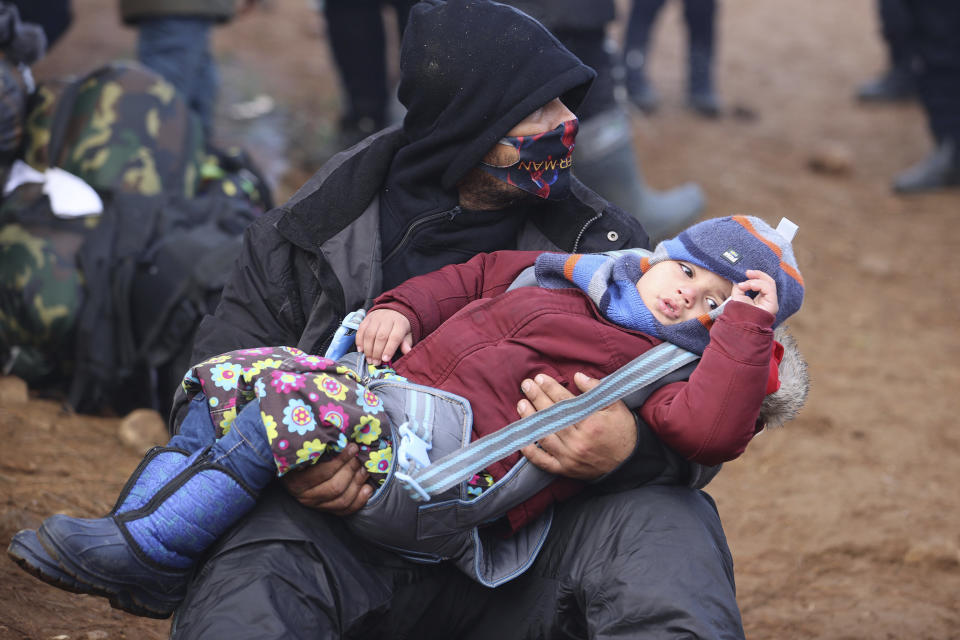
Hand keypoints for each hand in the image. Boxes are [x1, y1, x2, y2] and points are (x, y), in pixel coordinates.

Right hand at [281, 444, 372, 514]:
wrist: (293, 470)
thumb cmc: (302, 454)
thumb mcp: (304, 449)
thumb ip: (318, 446)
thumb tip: (342, 440)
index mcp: (296, 480)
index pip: (324, 473)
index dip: (341, 460)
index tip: (353, 447)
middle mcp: (304, 496)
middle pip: (336, 487)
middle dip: (351, 470)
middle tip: (359, 458)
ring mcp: (315, 505)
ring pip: (342, 500)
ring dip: (357, 483)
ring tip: (365, 470)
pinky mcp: (326, 510)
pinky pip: (345, 510)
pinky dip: (359, 500)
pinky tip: (367, 488)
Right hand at [356, 309, 412, 364]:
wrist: (393, 311)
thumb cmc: (399, 326)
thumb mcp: (407, 334)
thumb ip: (406, 343)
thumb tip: (407, 351)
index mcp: (399, 324)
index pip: (394, 337)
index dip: (389, 349)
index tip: (385, 359)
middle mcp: (387, 319)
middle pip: (381, 336)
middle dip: (377, 352)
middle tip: (375, 362)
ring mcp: (376, 318)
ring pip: (369, 334)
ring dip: (368, 349)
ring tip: (369, 359)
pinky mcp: (367, 318)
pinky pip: (361, 330)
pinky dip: (359, 341)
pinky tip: (361, 350)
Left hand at [517, 372, 636, 479]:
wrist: (631, 463)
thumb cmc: (623, 431)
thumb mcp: (616, 406)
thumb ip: (596, 390)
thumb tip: (577, 376)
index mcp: (591, 423)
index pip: (564, 402)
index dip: (550, 388)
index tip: (539, 378)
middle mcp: (578, 441)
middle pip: (551, 417)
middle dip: (536, 398)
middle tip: (526, 385)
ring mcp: (570, 457)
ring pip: (544, 436)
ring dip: (530, 420)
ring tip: (521, 404)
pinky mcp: (566, 470)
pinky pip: (543, 462)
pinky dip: (530, 451)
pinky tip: (522, 437)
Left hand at [731, 269, 778, 316]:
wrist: (738, 323)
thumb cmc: (738, 312)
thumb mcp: (738, 295)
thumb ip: (741, 286)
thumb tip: (741, 278)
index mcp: (762, 298)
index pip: (764, 283)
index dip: (756, 276)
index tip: (746, 272)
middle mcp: (769, 300)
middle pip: (769, 281)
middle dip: (758, 274)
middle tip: (748, 272)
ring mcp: (772, 302)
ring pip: (770, 283)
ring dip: (755, 280)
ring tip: (745, 284)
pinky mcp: (773, 304)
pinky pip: (769, 288)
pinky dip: (758, 284)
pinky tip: (749, 286)